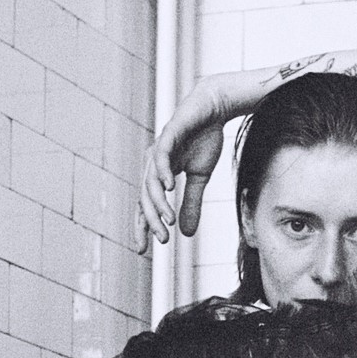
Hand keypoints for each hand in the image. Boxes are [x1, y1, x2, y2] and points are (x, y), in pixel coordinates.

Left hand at [137, 80, 227, 252]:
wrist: (214, 108)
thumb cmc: (204, 139)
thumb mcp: (200, 178)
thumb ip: (191, 204)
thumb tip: (186, 234)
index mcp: (158, 174)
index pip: (145, 205)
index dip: (143, 226)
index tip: (142, 249)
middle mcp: (154, 163)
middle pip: (145, 198)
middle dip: (151, 221)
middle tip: (161, 241)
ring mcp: (160, 148)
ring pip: (151, 181)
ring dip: (158, 204)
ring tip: (167, 221)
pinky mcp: (169, 134)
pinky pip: (162, 156)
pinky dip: (163, 172)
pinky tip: (168, 189)